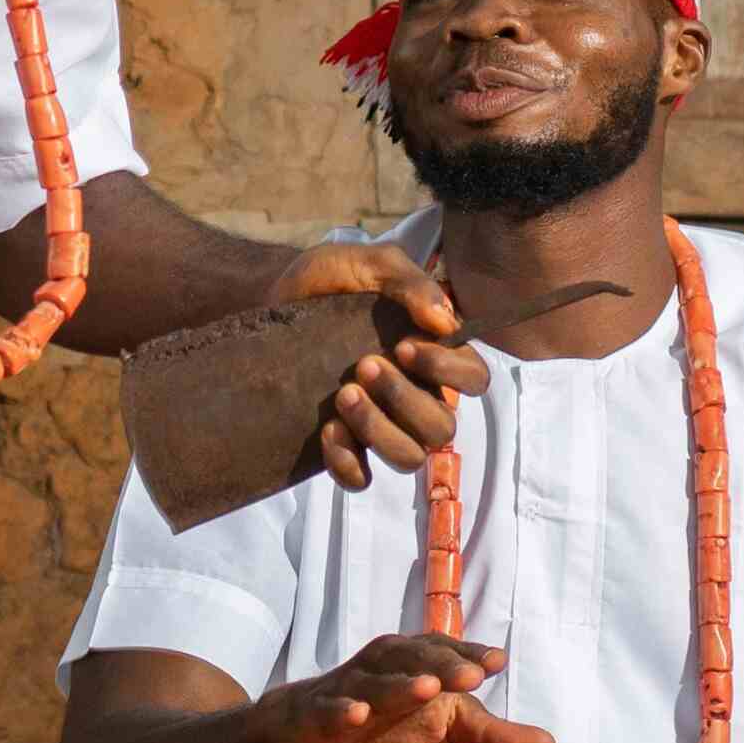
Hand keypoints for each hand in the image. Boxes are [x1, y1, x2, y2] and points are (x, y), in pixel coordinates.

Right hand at [268, 632, 558, 742]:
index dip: (469, 655)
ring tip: (427, 689)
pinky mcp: (324, 714)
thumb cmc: (393, 719)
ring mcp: (352, 687)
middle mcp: (385, 664)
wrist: (316, 730)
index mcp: (418, 659)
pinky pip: (333, 709)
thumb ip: (495, 735)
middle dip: (442, 664)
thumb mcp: (448, 728)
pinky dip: (344, 709)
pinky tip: (358, 715)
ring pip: (376, 681)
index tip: (497, 662)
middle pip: (414, 657)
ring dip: (399, 684)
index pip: (447, 651)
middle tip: (473, 677)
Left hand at [272, 245, 485, 487]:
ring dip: (379, 430)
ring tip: (343, 394)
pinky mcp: (345, 444)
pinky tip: (328, 430)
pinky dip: (347, 462)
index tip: (405, 346)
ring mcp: (381, 424)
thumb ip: (411, 283)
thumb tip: (445, 320)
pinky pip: (361, 478)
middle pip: (442, 428)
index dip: (450, 371)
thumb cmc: (328, 281)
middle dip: (405, 399)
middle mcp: (415, 395)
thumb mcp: (369, 264)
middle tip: (363, 365)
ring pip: (409, 457)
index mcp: (431, 353)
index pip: (474, 378)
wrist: (269, 298)